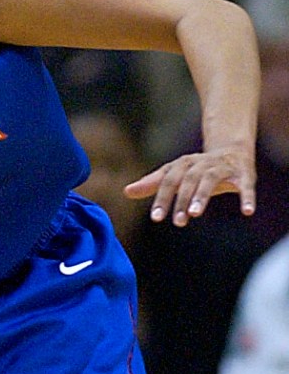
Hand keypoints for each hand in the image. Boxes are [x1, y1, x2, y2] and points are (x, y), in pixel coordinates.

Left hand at [123, 146, 255, 226]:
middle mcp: (201, 164)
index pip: (168, 181)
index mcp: (182, 164)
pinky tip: (247, 212)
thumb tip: (126, 191)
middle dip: (182, 200)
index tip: (156, 218)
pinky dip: (247, 197)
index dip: (162, 199)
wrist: (231, 152)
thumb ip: (153, 183)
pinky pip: (246, 186)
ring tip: (195, 214)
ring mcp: (222, 168)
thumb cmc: (197, 170)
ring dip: (202, 196)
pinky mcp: (244, 174)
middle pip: (188, 180)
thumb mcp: (175, 175)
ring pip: (210, 180)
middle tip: (178, 222)